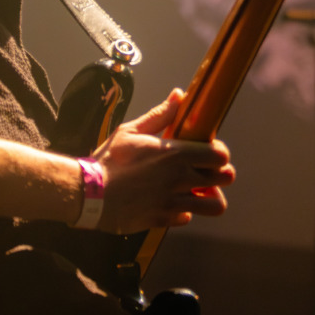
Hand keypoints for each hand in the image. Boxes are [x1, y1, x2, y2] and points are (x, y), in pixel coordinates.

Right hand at [91, 90, 234, 234]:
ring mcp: (173, 201)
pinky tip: (170, 203)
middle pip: (225, 178)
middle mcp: (179, 179)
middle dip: (220, 174)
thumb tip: (178, 95)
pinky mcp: (163, 219)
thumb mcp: (131, 131)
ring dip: (209, 197)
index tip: (209, 152)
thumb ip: (160, 115)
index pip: (220, 155)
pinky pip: (187, 217)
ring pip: (215, 206)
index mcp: (175, 154)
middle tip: (206, 172)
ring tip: (197, 192)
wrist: (88, 194)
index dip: (219, 152)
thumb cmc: (108, 160)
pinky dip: (183, 211)